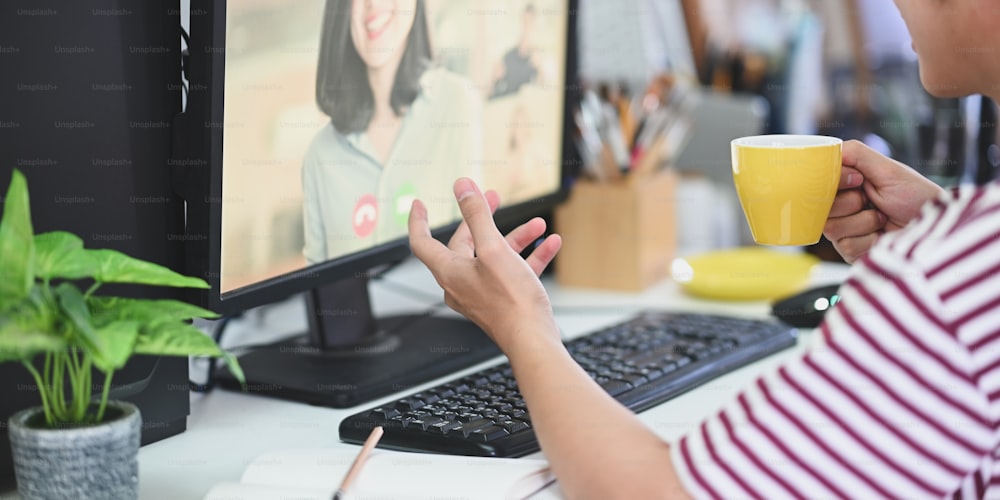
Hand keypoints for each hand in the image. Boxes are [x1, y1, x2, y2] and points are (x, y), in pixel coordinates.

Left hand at [408, 178, 562, 352]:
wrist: (533, 340)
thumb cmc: (511, 301)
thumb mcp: (494, 249)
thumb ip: (477, 215)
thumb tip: (463, 188)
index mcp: (450, 271)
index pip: (422, 242)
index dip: (419, 220)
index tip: (419, 205)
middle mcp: (461, 283)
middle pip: (465, 244)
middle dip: (483, 219)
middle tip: (494, 199)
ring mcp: (481, 294)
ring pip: (495, 256)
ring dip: (517, 238)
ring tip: (538, 226)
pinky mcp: (502, 301)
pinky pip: (512, 272)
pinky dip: (529, 257)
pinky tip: (550, 245)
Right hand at [824, 140, 943, 262]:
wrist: (935, 230)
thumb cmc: (916, 197)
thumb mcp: (887, 169)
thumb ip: (855, 154)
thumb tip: (827, 149)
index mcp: (846, 185)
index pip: (818, 182)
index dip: (836, 181)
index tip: (858, 180)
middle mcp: (841, 207)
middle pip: (820, 206)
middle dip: (852, 202)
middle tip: (872, 200)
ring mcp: (843, 230)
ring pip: (831, 227)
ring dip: (863, 221)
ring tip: (882, 218)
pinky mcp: (849, 251)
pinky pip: (845, 245)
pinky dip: (868, 239)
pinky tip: (882, 236)